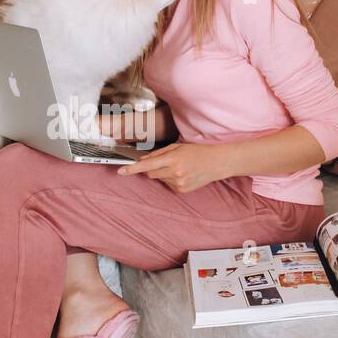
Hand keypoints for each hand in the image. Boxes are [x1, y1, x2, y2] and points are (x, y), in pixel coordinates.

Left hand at [116, 141, 231, 193]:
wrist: (217, 163)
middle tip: (165, 162)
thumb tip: (142, 160)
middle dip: (152, 169)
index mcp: (172, 159)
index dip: (132, 169)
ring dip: (164, 173)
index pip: (147, 166)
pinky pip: (168, 185)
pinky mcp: (181, 190)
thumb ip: (158, 154)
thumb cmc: (197, 152)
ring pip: (160, 179)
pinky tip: (183, 174)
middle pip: (150, 173)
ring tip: (180, 167)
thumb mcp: (177, 147)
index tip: (121, 171)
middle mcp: (174, 173)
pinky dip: (172, 179)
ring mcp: (178, 183)